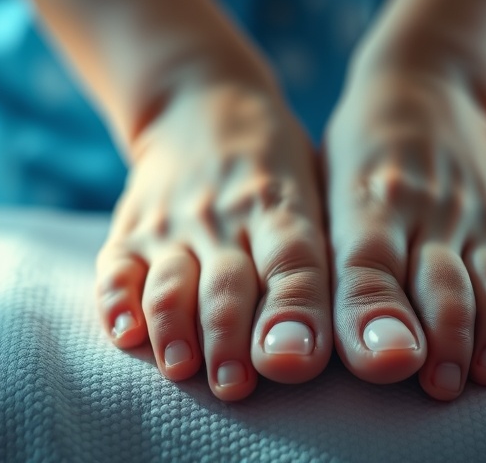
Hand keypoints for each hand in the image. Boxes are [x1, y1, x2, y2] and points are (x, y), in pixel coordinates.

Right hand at [95, 82, 332, 400]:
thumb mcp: (314, 188)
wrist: (199, 101)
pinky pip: (116, 266)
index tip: (295, 359)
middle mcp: (227, 216)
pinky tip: (123, 331)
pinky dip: (115, 300)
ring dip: (174, 324)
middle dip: (230, 335)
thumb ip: (327, 257)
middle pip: (228, 283)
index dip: (295, 311)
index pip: (295, 262)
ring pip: (170, 278)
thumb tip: (369, 331)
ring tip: (181, 366)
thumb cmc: (276, 166)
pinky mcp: (130, 228)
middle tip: (235, 385)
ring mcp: (173, 223)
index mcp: (283, 208)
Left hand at [323, 69, 485, 399]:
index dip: (377, 319)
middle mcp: (426, 206)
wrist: (423, 88)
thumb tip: (300, 343)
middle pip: (442, 286)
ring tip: (483, 375)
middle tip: (441, 388)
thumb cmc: (355, 161)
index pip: (367, 269)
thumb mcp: (323, 196)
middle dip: (445, 343)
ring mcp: (478, 208)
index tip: (388, 364)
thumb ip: (324, 264)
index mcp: (366, 205)